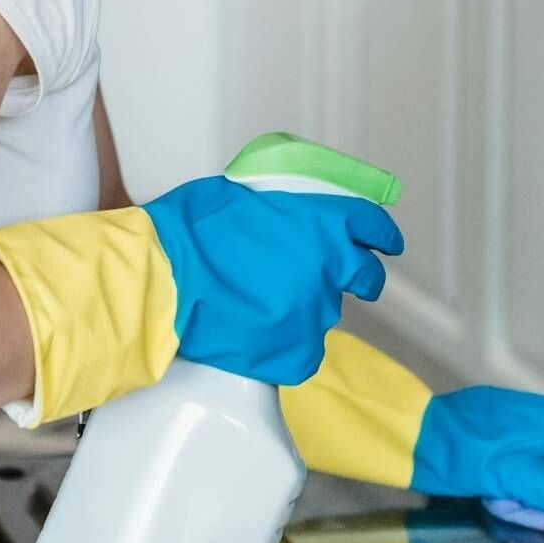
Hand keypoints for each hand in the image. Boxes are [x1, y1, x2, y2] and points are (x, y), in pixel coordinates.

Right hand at [143, 179, 403, 384]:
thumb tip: (301, 207)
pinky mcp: (295, 353)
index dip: (381, 236)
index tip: (384, 244)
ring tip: (261, 302)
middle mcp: (330, 266)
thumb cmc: (191, 230)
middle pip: (367, 277)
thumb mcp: (249, 189)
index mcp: (325, 220)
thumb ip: (288, 202)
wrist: (159, 279)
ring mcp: (315, 313)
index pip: (374, 227)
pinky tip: (254, 332)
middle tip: (332, 279)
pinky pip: (302, 353)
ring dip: (304, 307)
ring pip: (324, 313)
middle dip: (358, 277)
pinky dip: (284, 345)